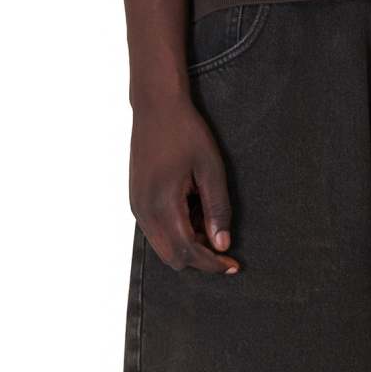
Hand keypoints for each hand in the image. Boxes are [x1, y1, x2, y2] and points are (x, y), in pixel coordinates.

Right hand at [130, 98, 239, 274]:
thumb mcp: (211, 169)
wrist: (156, 106)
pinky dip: (177, 234)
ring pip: (163, 248)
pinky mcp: (136, 200)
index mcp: (162, 203)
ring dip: (188, 246)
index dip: (213, 264)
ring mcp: (137, 206)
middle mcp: (144, 210)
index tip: (233, 265)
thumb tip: (222, 244)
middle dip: (200, 260)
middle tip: (224, 248)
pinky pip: (157, 232)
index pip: (188, 252)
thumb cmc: (185, 132)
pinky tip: (194, 214)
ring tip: (209, 223)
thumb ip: (217, 209)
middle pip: (173, 258)